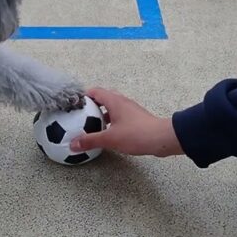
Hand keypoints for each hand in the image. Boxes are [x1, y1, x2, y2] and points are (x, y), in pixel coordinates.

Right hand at [69, 88, 183, 156]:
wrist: (162, 139)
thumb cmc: (137, 134)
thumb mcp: (110, 138)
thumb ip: (90, 141)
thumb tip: (73, 144)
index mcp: (114, 101)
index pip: (95, 91)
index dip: (83, 96)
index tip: (74, 104)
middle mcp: (122, 102)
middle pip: (103, 98)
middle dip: (92, 105)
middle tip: (81, 115)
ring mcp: (130, 110)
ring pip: (112, 108)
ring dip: (102, 114)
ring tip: (92, 125)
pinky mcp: (136, 119)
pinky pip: (119, 116)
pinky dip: (111, 122)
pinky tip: (108, 133)